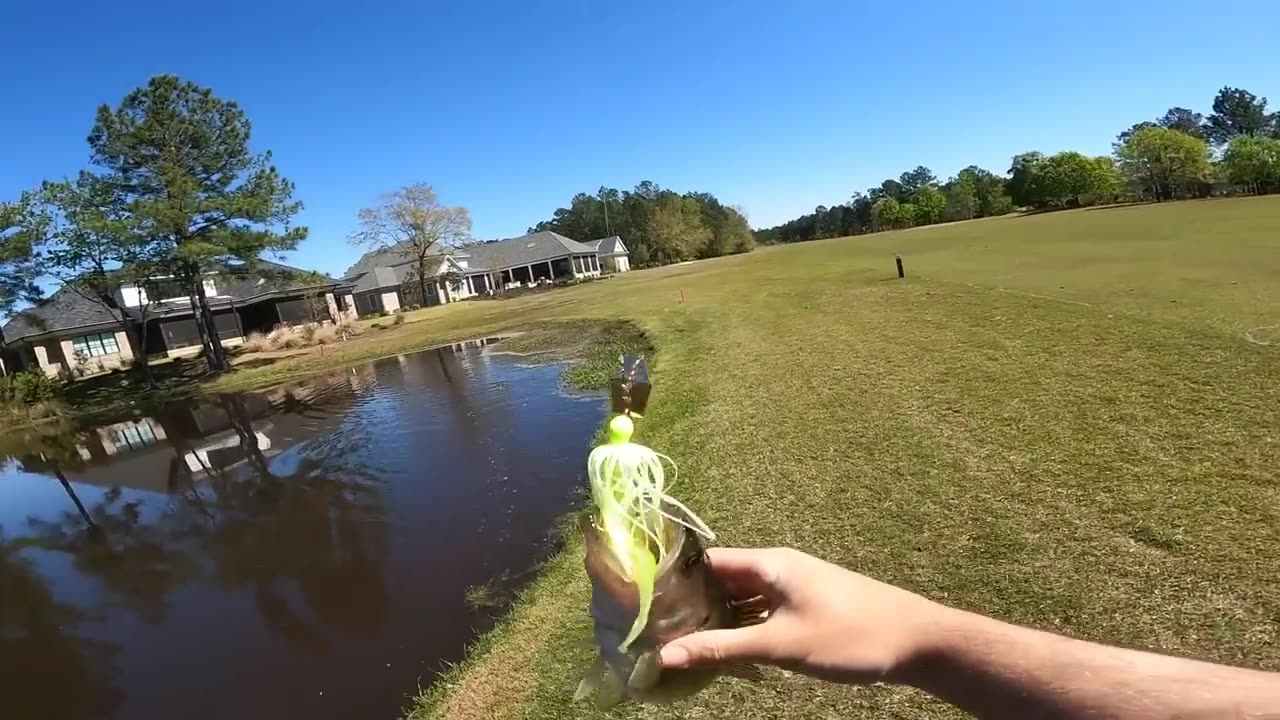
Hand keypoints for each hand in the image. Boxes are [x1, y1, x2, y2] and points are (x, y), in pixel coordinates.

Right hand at [658, 547, 944, 683]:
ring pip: (742, 599)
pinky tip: (728, 652)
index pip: (706, 562)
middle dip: (691, 605)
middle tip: (657, 633)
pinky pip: (762, 612)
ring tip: (683, 645)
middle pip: (721, 581)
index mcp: (769, 563)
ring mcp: (793, 587)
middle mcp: (778, 568)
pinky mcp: (806, 606)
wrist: (916, 640)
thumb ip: (722, 649)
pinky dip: (743, 628)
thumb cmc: (849, 636)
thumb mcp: (780, 646)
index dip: (674, 580)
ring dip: (717, 620)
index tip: (644, 604)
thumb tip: (666, 655)